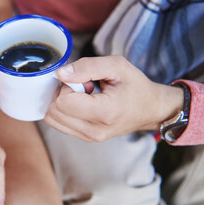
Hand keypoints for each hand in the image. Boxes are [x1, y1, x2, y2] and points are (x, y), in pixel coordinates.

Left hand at [45, 56, 183, 141]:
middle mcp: (95, 130)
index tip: (85, 82)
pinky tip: (82, 104)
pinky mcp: (85, 138)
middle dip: (63, 93)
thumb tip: (60, 74)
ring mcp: (89, 137)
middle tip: (83, 88)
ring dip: (62, 103)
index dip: (67, 85)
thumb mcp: (117, 66)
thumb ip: (87, 66)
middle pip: (54, 111)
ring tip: (83, 96)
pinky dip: (64, 111)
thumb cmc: (136, 87)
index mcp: (105, 113)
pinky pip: (59, 123)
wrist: (151, 109)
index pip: (63, 102)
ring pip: (53, 119)